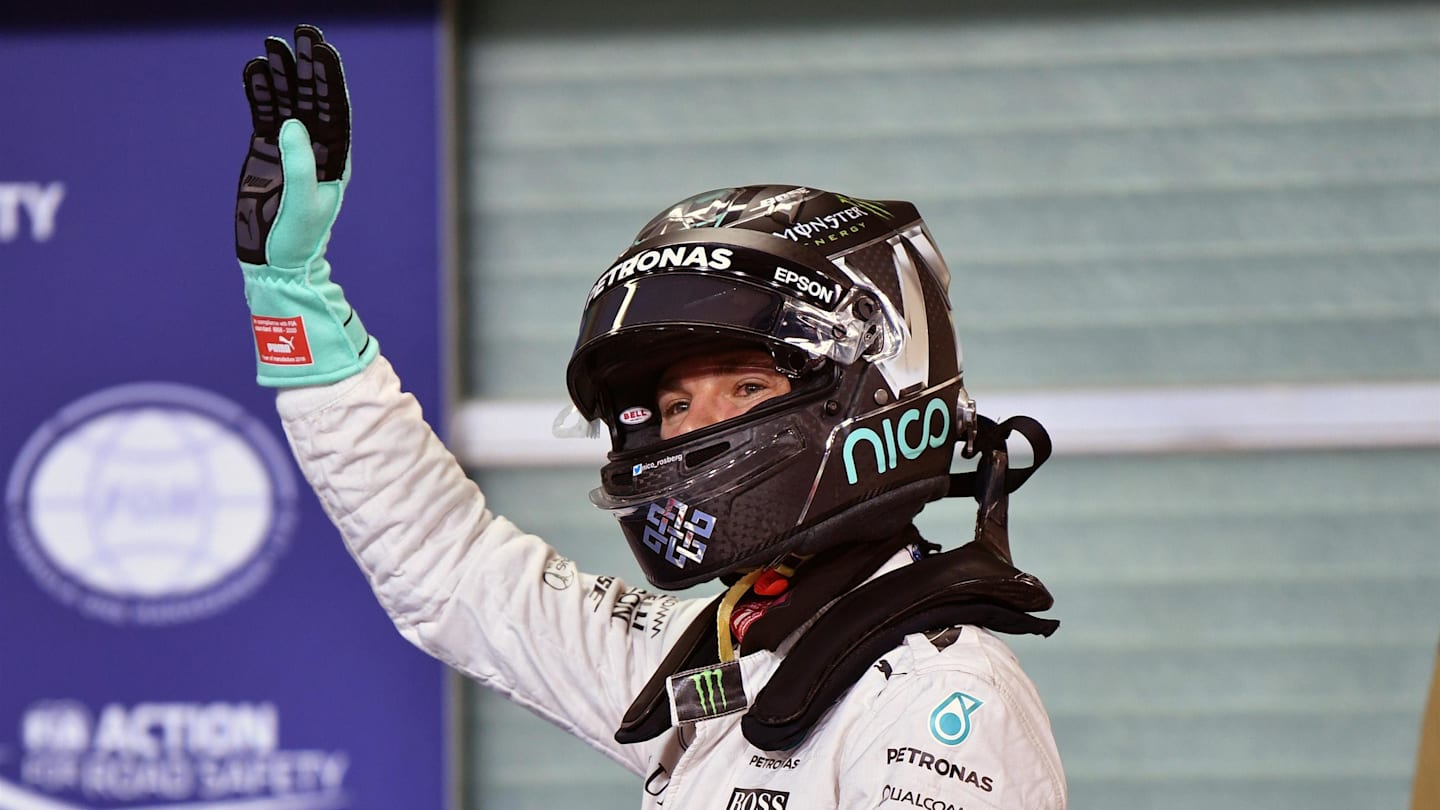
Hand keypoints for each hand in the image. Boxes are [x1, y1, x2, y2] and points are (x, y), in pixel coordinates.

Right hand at [235, 24, 349, 265]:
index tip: (321, 50)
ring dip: (281, 75)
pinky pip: (263, 116)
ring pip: (286, 103)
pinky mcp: (265, 152)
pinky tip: (254, 71)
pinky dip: (259, 94)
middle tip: (300, 33)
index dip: (329, 79)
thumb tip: (293, 123)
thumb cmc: (299, 237)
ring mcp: (290, 148)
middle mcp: (316, 148)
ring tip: (271, 45)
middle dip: (306, 66)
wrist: (275, 260)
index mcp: (335, 158)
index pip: (335, 110)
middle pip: (312, 98)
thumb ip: (300, 163)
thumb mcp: (304, 203)